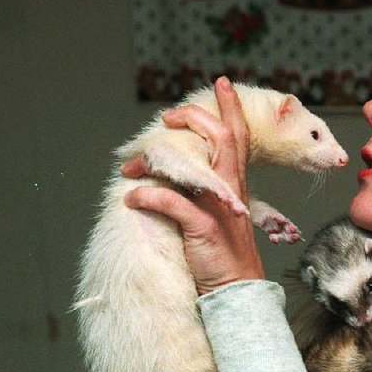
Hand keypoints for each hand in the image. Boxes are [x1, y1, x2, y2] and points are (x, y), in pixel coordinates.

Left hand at [123, 77, 264, 293]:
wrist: (237, 287)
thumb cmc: (223, 252)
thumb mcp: (219, 212)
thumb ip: (205, 189)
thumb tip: (177, 173)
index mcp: (235, 183)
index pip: (238, 135)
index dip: (231, 107)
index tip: (222, 84)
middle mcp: (230, 189)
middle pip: (223, 137)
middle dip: (196, 118)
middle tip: (169, 116)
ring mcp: (218, 206)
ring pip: (195, 165)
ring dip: (159, 159)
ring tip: (135, 163)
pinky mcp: (203, 226)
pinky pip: (169, 202)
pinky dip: (147, 196)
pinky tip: (133, 198)